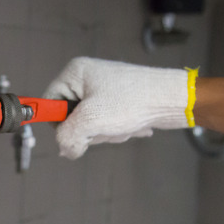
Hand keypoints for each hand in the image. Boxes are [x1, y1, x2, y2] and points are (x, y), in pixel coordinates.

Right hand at [44, 57, 191, 158]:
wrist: (174, 99)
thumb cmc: (132, 102)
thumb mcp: (91, 121)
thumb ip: (67, 137)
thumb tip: (65, 150)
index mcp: (75, 73)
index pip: (49, 102)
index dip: (58, 122)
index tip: (74, 132)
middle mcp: (88, 77)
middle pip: (70, 116)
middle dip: (89, 130)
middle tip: (105, 126)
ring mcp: (105, 88)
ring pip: (90, 123)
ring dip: (106, 132)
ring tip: (123, 125)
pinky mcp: (120, 99)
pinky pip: (107, 122)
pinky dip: (118, 128)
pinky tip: (134, 124)